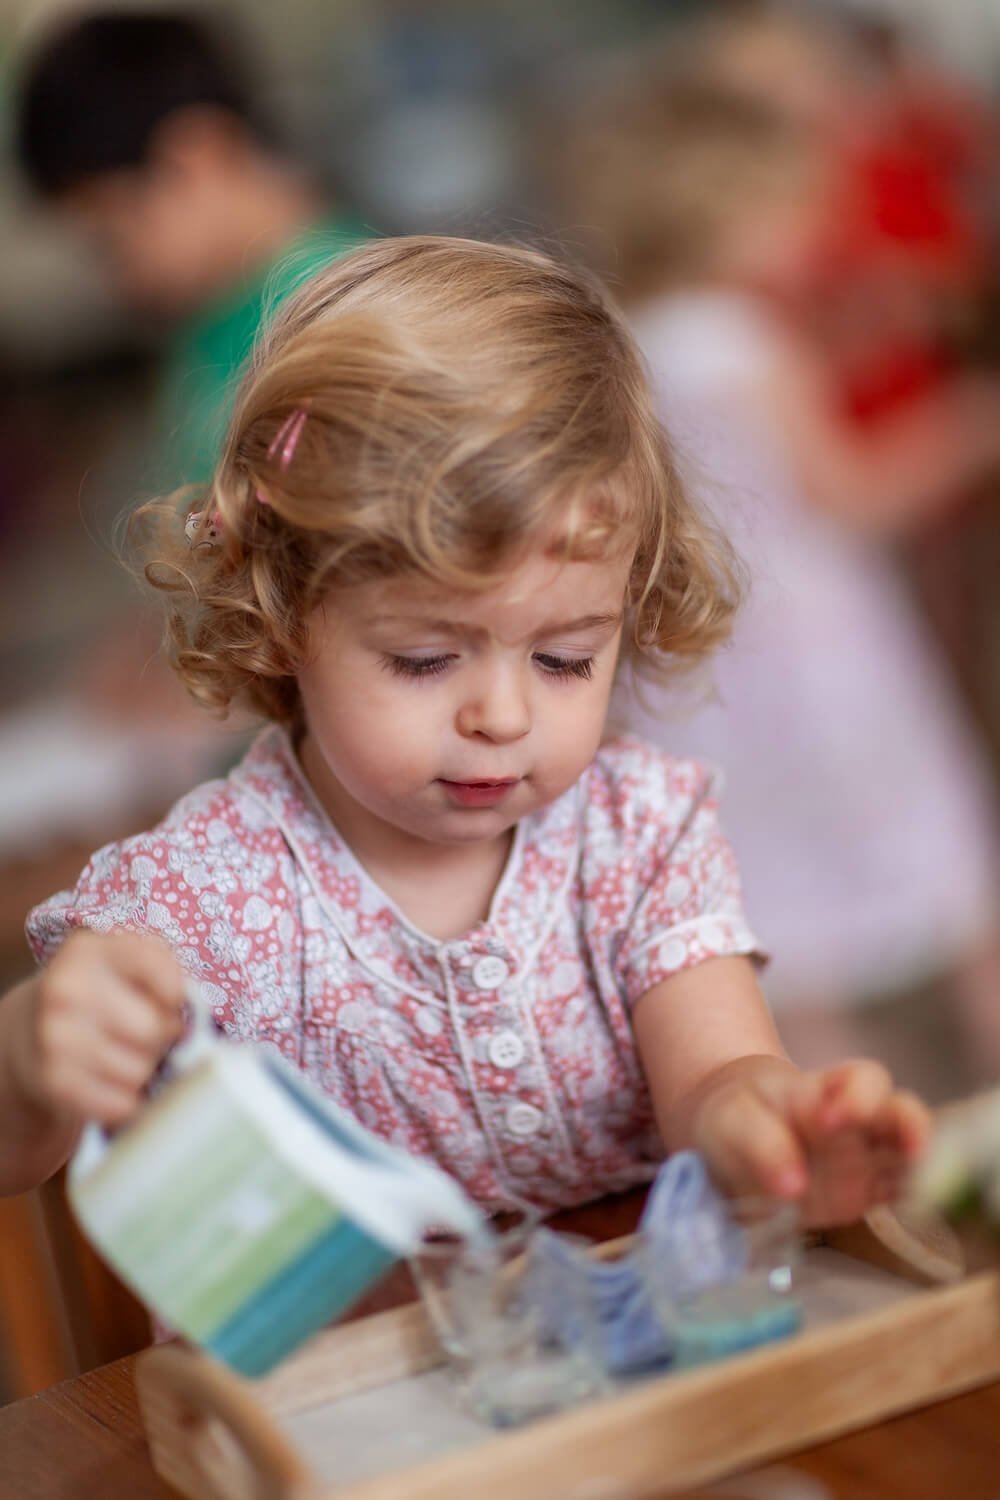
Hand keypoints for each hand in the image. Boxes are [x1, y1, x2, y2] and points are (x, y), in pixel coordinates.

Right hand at [10, 930, 186, 1128]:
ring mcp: (54, 1038)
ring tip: (126, 1054)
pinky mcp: (53, 1082)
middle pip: (153, 1028)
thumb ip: (164, 970)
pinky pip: (120, 1104)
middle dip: (162, 1036)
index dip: (176, 992)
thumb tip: (191, 1014)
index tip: (170, 1000)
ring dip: (145, 1069)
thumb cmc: (96, 993)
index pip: (156, 968)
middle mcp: (65, 990)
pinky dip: (127, 1100)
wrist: (29, 1028)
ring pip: (140, 1070)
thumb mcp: (122, 962)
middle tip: (149, 1033)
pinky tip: (115, 1082)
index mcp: (87, 951)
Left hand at [691, 1058, 930, 1227]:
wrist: (731, 1139)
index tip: (830, 1120)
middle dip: (911, 1129)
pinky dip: (912, 1202)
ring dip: (923, 1171)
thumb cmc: (736, 1115)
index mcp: (825, 1090)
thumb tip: (792, 1185)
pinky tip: (914, 1212)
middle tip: (906, 1152)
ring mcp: (864, 1159)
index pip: (864, 1081)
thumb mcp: (734, 1119)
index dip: (860, 1096)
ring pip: (912, 1157)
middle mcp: (857, 1121)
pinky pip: (899, 1195)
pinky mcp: (865, 1194)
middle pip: (904, 1114)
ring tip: (921, 1191)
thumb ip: (761, 1143)